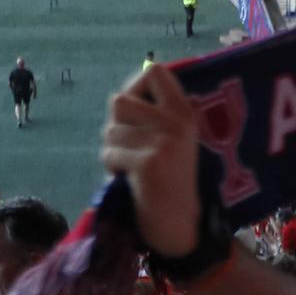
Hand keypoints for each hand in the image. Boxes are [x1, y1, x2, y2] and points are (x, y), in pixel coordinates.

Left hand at [101, 65, 202, 258]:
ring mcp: (164, 140)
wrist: (181, 222)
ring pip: (110, 130)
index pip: (154, 72)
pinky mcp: (148, 161)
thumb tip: (130, 86)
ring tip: (131, 166)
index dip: (136, 87)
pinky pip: (110, 153)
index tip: (138, 110)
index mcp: (185, 111)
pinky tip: (129, 179)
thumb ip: (157, 113)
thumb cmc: (173, 178)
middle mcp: (177, 121)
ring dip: (112, 150)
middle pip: (120, 100)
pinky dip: (113, 168)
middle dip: (116, 125)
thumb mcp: (176, 138)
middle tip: (130, 146)